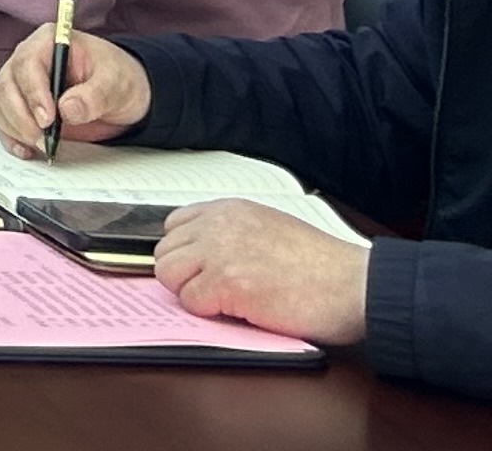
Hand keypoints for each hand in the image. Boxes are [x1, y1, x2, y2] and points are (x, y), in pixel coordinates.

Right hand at [0, 20, 148, 157]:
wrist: (120, 93)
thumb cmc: (116, 78)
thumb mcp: (116, 84)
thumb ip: (94, 95)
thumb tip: (68, 109)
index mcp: (48, 42)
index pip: (27, 64)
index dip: (33, 93)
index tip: (48, 120)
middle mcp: (27, 58)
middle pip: (6, 85)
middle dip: (21, 117)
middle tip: (44, 140)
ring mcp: (19, 81)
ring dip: (15, 128)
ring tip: (42, 145)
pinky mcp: (19, 104)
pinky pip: (1, 118)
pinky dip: (10, 136)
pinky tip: (26, 149)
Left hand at [153, 201, 368, 345]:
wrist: (356, 285)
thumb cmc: (325, 267)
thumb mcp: (271, 228)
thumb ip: (234, 233)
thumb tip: (203, 253)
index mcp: (230, 209)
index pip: (175, 226)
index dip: (186, 253)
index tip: (201, 269)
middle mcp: (218, 225)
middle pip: (166, 252)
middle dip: (185, 276)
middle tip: (216, 292)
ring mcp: (219, 253)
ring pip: (169, 275)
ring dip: (192, 293)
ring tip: (227, 302)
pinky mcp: (227, 284)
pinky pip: (191, 302)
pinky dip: (209, 313)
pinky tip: (240, 311)